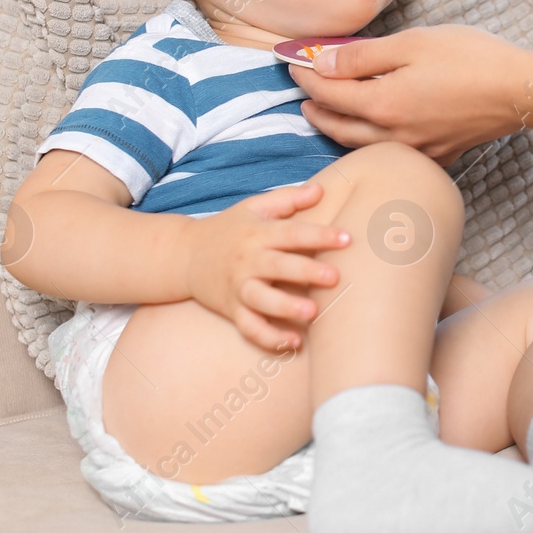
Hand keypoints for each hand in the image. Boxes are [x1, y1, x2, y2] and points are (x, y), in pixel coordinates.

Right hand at [183, 182, 350, 351]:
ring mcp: (238, 287)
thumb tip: (321, 189)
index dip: (319, 235)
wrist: (185, 255)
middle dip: (305, 272)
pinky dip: (269, 338)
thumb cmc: (230, 229)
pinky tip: (294, 343)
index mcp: (258, 234)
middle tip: (334, 277)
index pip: (291, 233)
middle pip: (277, 266)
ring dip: (286, 307)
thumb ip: (288, 198)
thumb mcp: (254, 207)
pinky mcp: (232, 310)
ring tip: (312, 313)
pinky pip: (250, 327)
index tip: (347, 239)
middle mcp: (247, 260)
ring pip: (261, 300)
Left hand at [292, 25, 532, 166]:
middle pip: (339, 126)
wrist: (522, 90)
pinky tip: (377, 133)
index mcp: (382, 104)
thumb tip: (321, 63)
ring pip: (362, 146)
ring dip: (338, 130)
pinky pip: (393, 155)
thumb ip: (362, 56)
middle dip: (315, 109)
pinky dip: (372, 144)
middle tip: (302, 95)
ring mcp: (417, 150)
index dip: (306, 76)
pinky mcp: (438, 154)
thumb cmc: (471, 58)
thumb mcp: (412, 43)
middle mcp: (393, 135)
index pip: (328, 92)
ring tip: (327, 116)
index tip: (293, 62)